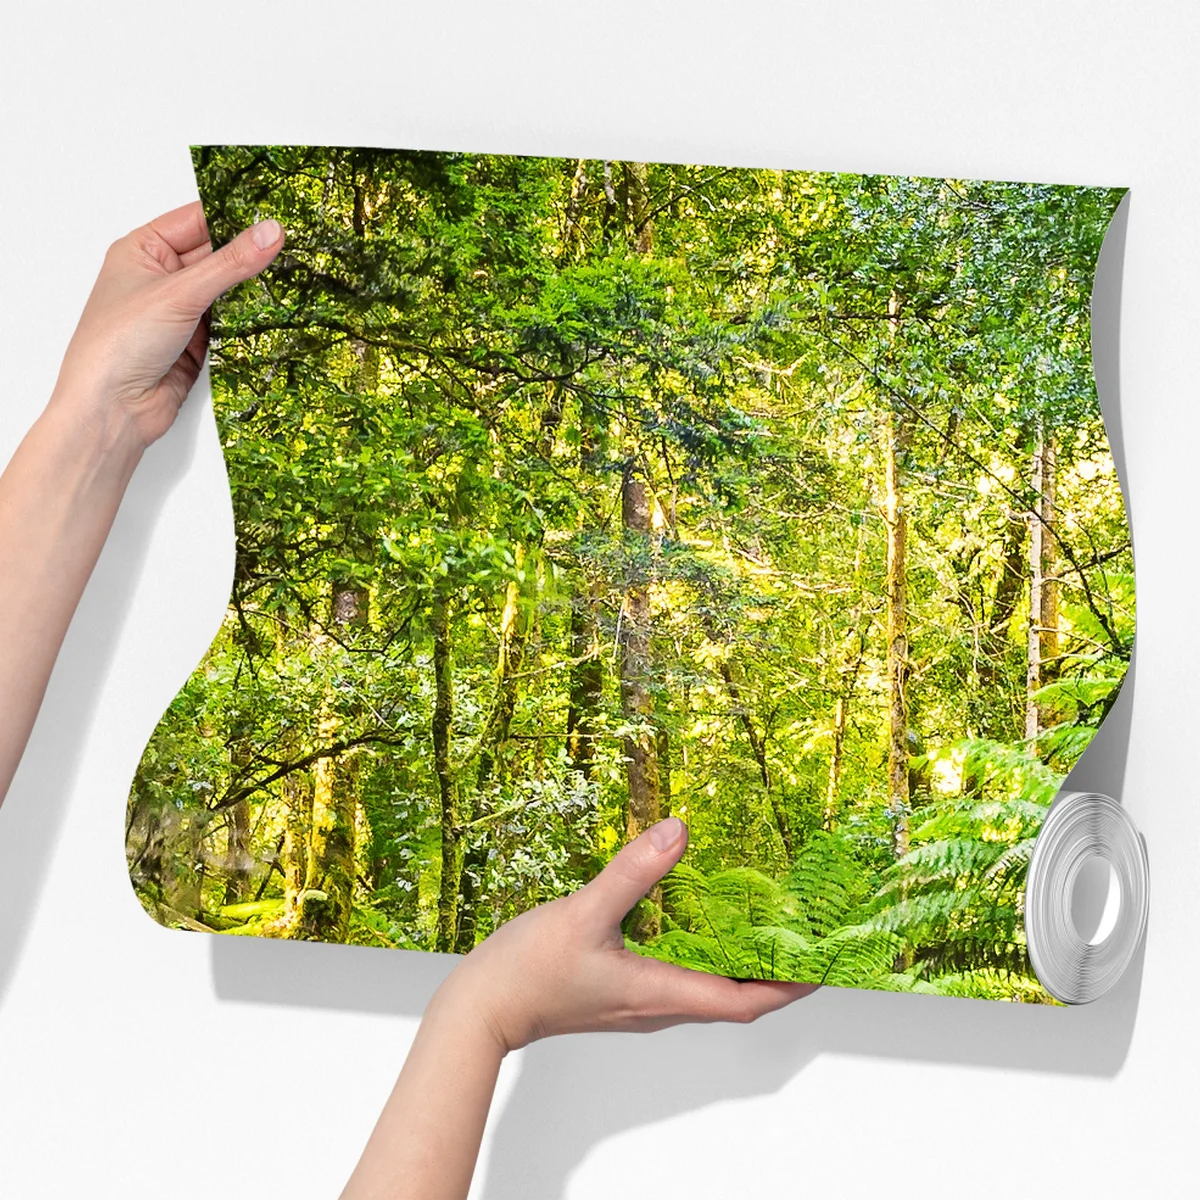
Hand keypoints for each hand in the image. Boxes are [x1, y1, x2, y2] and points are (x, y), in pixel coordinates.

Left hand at [48, 201, 284, 450]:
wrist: (112, 410)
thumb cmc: (121, 342)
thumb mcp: (180, 292)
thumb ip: (230, 264)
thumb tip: (271, 232)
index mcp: (143, 250)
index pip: (197, 221)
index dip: (234, 217)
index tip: (275, 216)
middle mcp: (161, 278)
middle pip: (216, 256)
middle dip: (249, 257)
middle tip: (294, 249)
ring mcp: (180, 312)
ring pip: (227, 293)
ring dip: (252, 292)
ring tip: (292, 280)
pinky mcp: (197, 344)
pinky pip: (231, 325)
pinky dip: (249, 323)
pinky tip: (274, 316)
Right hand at [437, 817, 816, 1054]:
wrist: (481, 1010)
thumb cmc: (528, 972)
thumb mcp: (585, 913)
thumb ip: (633, 872)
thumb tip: (679, 831)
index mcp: (660, 994)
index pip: (745, 1000)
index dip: (791, 984)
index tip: (826, 962)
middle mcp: (658, 1005)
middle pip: (736, 995)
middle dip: (777, 969)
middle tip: (806, 934)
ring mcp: (640, 1001)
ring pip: (708, 986)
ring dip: (741, 960)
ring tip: (766, 922)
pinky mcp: (621, 991)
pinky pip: (680, 975)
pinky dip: (704, 953)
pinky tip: (698, 920)